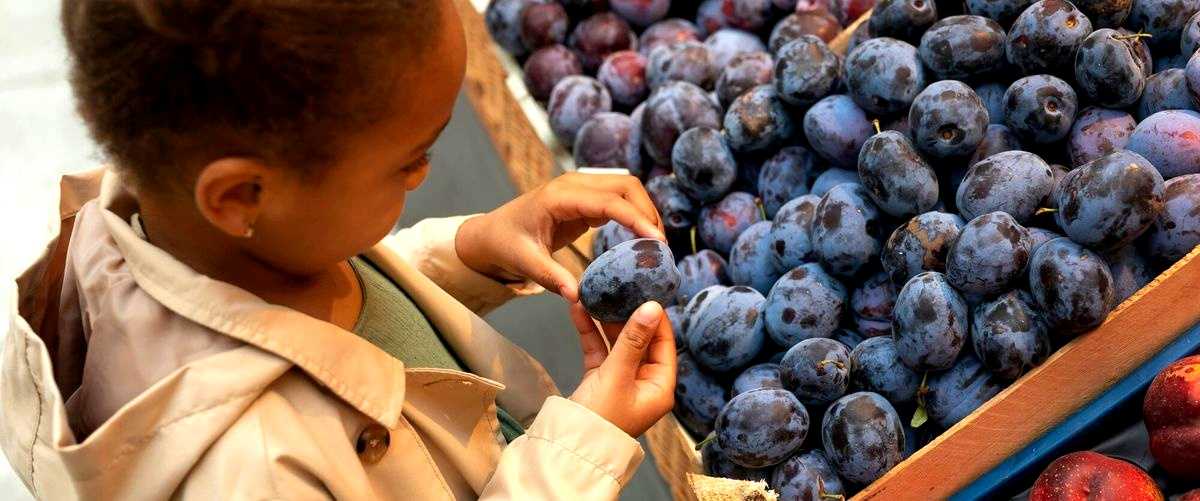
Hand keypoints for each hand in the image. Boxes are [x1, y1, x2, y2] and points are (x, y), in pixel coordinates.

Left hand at [454, 173, 664, 301]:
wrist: (493, 233)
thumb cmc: (507, 245)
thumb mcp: (525, 263)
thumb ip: (551, 278)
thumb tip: (577, 297)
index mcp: (559, 197)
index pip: (609, 201)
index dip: (636, 218)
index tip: (657, 240)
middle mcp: (573, 184)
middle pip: (626, 185)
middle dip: (648, 211)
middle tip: (661, 246)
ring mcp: (580, 186)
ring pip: (626, 187)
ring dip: (645, 209)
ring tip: (656, 242)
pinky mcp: (585, 196)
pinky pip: (618, 197)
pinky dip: (635, 211)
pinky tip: (642, 236)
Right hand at [567, 301, 676, 437]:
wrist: (568, 448)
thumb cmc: (600, 419)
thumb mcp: (617, 374)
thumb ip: (632, 339)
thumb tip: (652, 307)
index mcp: (660, 386)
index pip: (665, 343)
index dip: (655, 318)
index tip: (645, 292)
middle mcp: (644, 383)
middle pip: (641, 341)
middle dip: (626, 315)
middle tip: (618, 289)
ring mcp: (622, 381)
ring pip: (617, 343)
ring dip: (604, 321)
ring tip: (596, 294)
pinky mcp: (600, 380)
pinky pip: (599, 351)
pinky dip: (590, 333)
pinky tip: (578, 311)